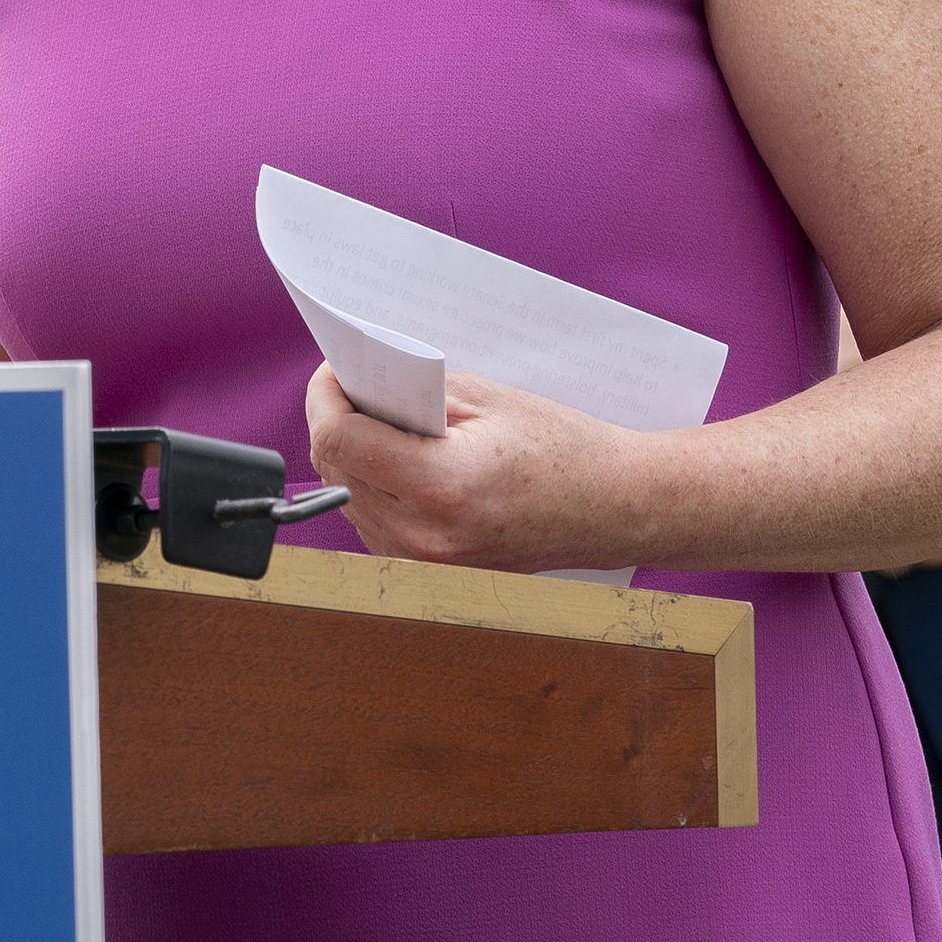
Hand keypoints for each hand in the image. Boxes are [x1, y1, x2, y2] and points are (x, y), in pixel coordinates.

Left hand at [302, 362, 641, 572]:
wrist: (617, 509)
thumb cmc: (563, 448)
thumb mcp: (484, 400)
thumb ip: (409, 396)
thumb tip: (353, 389)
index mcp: (440, 486)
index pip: (338, 439)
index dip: (325, 397)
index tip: (335, 370)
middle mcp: (424, 535)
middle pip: (334, 469)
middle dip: (336, 421)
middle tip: (358, 388)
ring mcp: (425, 562)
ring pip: (347, 498)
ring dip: (352, 457)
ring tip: (384, 424)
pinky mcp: (430, 572)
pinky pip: (371, 523)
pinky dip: (373, 487)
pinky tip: (402, 463)